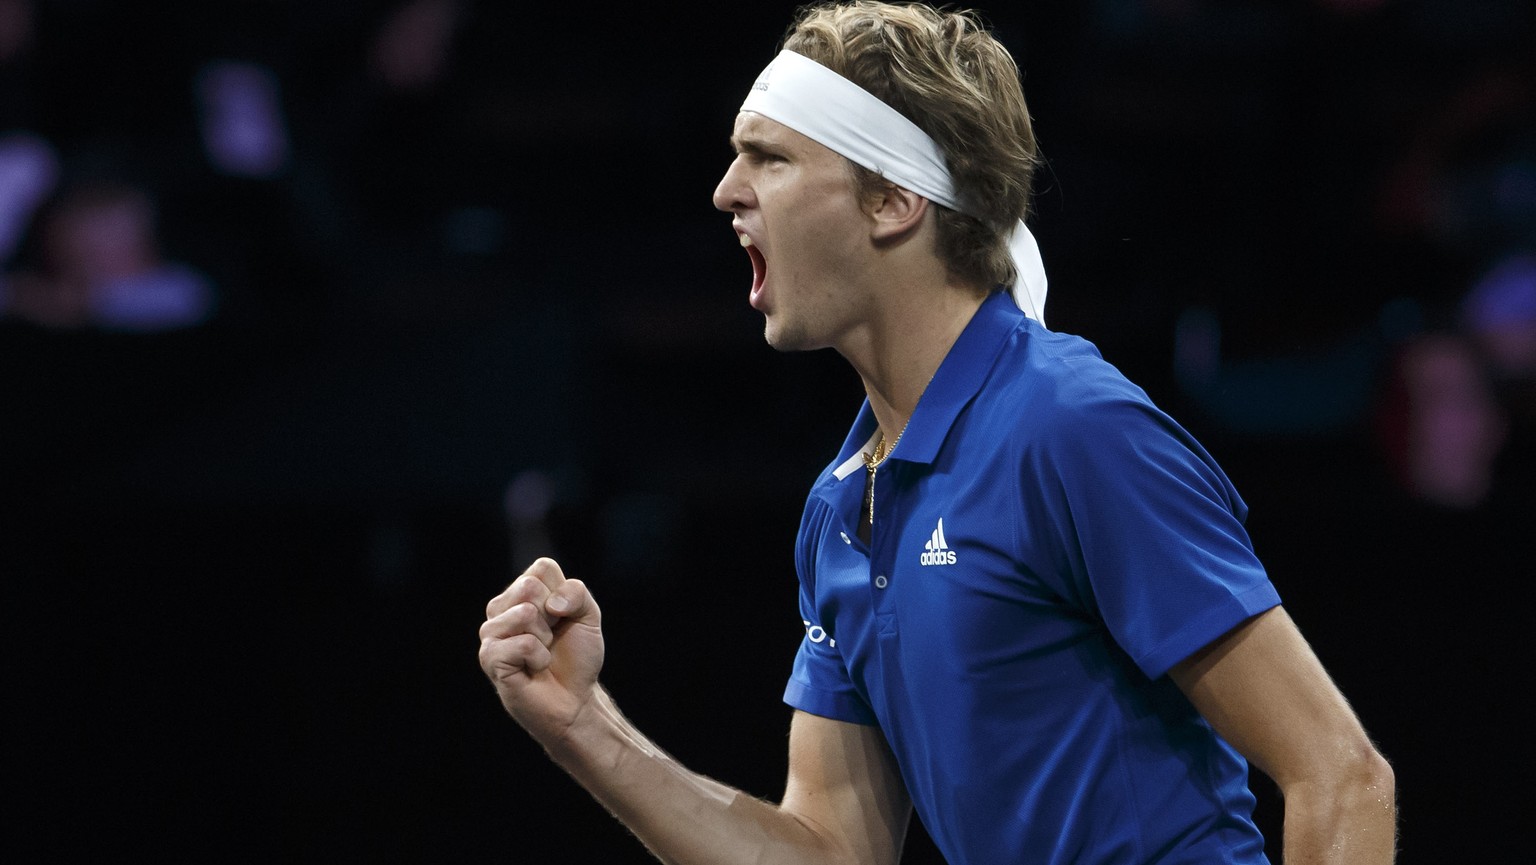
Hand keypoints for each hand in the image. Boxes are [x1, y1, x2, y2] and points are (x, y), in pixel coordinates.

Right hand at [478, 557, 603, 745]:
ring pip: (526, 613)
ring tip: (540, 654)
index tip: (563, 618)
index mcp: (521, 592)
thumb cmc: (576, 657)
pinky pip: (523, 643)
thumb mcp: (588, 616)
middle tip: (551, 639)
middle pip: (530, 586)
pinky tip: (532, 669)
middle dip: (554, 616)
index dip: (564, 594)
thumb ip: (577, 593)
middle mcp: (500, 608)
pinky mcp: (489, 657)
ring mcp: (491, 632)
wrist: (575, 699)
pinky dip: (539, 658)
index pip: (542, 568)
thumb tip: (552, 604)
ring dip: (545, 639)